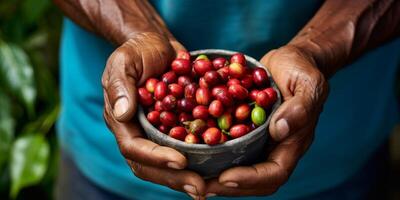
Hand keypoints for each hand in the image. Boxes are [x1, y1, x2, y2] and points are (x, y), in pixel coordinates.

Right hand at [102, 32, 205, 198]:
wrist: (157, 45)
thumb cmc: (139, 50)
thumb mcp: (125, 61)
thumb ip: (120, 85)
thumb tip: (122, 114)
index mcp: (122, 120)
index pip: (133, 147)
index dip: (155, 157)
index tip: (180, 162)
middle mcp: (138, 132)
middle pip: (150, 165)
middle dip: (173, 178)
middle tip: (198, 188)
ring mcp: (156, 134)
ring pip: (166, 166)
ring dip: (185, 179)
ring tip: (207, 189)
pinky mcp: (173, 130)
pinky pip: (183, 151)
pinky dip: (197, 163)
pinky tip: (215, 171)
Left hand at [206, 45, 328, 196]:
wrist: (290, 60)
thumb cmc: (302, 70)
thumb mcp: (307, 84)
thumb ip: (299, 107)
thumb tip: (279, 130)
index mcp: (291, 143)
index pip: (274, 173)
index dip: (250, 179)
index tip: (225, 177)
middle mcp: (273, 147)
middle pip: (252, 179)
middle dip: (227, 186)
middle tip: (201, 186)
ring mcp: (258, 139)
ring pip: (237, 165)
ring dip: (216, 174)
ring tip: (192, 174)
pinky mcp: (244, 128)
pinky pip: (228, 145)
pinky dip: (211, 151)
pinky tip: (190, 148)